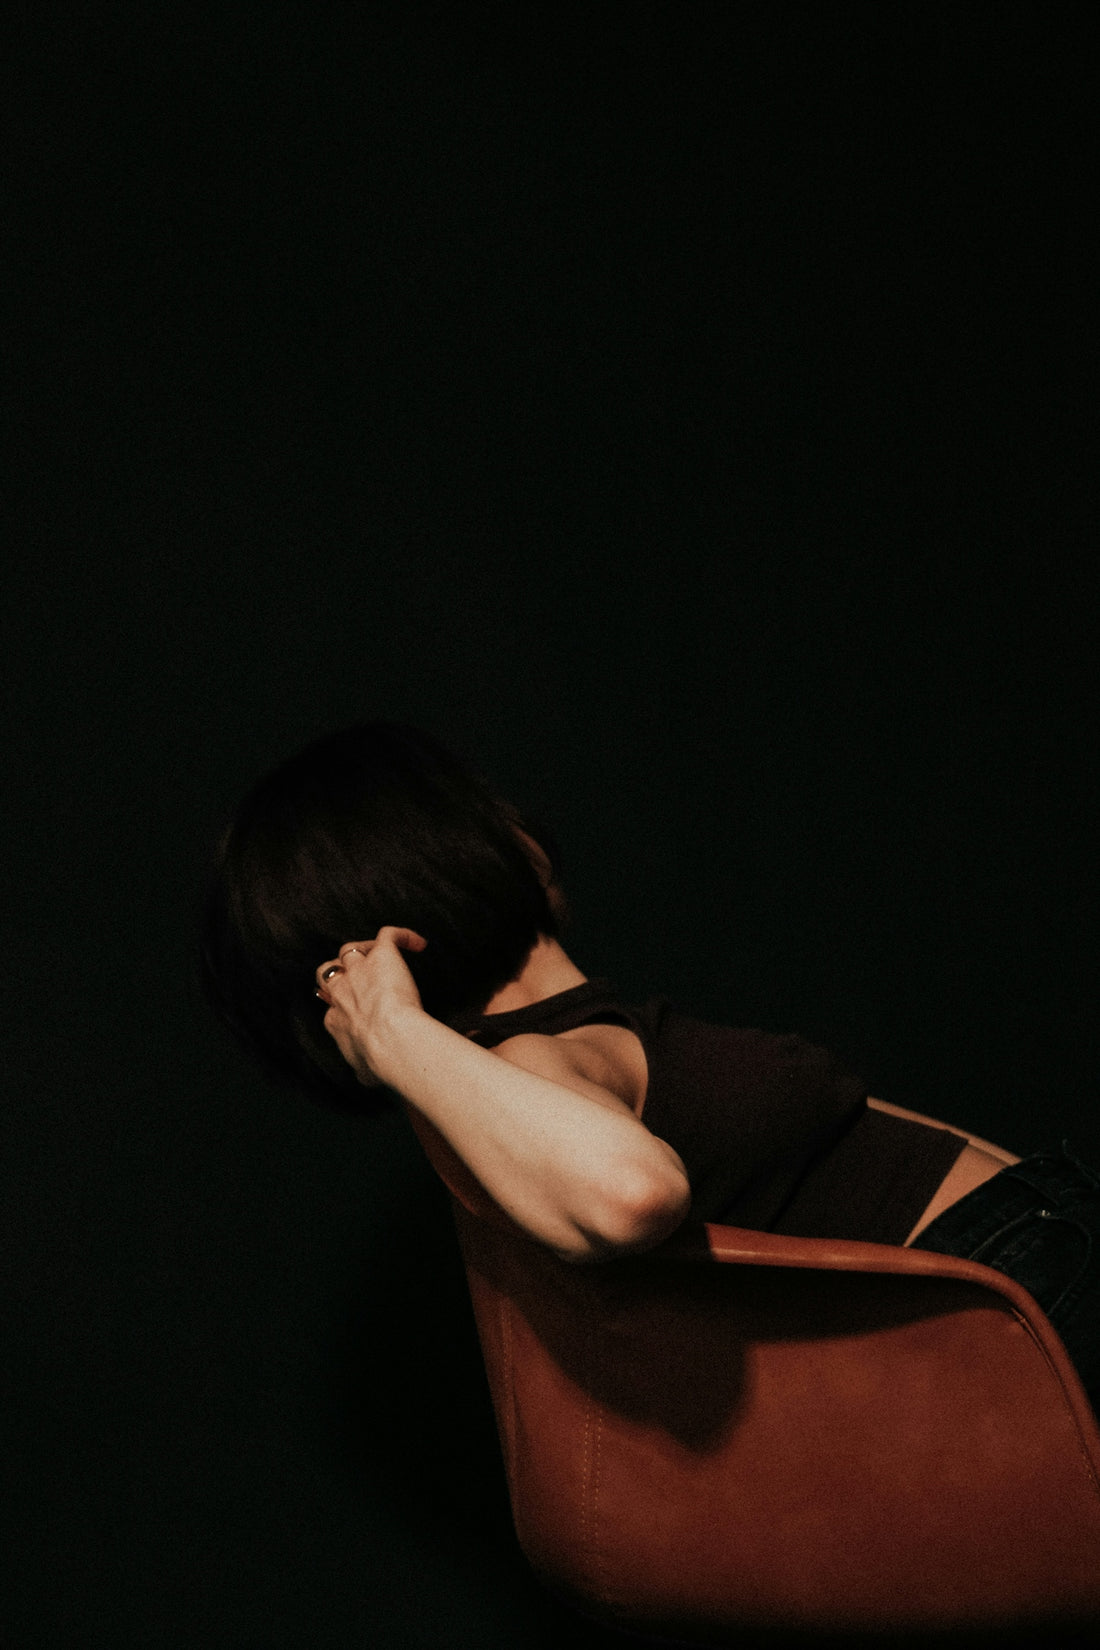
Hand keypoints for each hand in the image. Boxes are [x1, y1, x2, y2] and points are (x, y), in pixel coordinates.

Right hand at [314, 927, 428, 1084]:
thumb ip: (363, 1071)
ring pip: (350, 950)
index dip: (343, 1006)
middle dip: (337, 971)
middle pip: (329, 972)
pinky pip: (387, 935)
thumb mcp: (364, 1074)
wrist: (390, 1040)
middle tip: (354, 975)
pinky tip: (418, 943)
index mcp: (335, 1019)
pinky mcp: (381, 955)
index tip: (360, 1012)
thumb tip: (367, 1079)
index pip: (332, 1007)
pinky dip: (402, 935)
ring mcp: (358, 970)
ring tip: (381, 954)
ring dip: (362, 950)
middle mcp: (341, 990)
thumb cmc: (379, 1060)